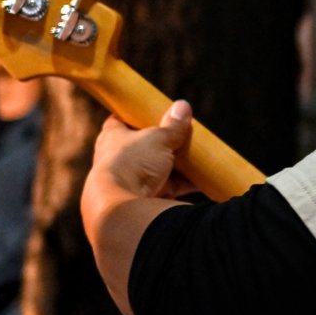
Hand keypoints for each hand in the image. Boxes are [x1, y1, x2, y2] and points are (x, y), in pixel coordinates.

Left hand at [81, 100, 194, 314]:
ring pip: (160, 168)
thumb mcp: (157, 138)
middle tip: (185, 133)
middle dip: (166, 142)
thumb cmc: (131, 164)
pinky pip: (171, 188)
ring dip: (178, 164)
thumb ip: (172, 125)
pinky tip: (203, 178)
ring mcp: (133, 181)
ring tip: (199, 156)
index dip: (136, 115)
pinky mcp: (147, 199)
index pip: (121, 121)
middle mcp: (118, 160)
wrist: (121, 209)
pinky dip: (185, 183)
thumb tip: (183, 106)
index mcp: (112, 138)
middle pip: (145, 146)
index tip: (153, 110)